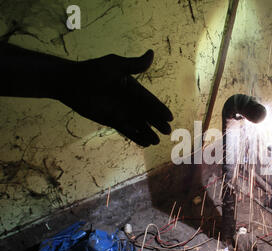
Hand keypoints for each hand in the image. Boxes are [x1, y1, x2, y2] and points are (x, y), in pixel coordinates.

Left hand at [58, 50, 172, 146]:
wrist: (70, 83)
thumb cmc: (92, 71)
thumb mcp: (114, 66)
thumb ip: (134, 65)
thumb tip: (152, 54)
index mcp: (133, 88)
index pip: (149, 100)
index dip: (159, 109)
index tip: (169, 118)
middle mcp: (130, 101)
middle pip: (147, 114)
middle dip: (157, 123)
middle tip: (167, 132)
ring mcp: (121, 111)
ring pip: (138, 125)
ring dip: (148, 133)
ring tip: (156, 142)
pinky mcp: (112, 120)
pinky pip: (126, 130)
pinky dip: (135, 137)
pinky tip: (144, 143)